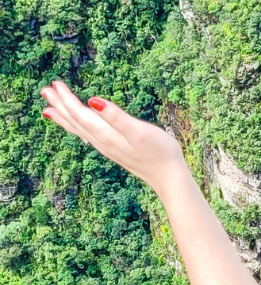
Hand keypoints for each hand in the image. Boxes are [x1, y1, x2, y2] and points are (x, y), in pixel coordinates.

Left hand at [40, 81, 187, 195]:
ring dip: (65, 118)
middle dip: (60, 106)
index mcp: (105, 134)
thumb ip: (116, 116)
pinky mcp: (115, 151)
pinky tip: (79, 128)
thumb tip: (92, 100)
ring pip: (80, 130)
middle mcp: (102, 142)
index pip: (79, 113)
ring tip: (51, 110)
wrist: (170, 178)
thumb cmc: (160, 153)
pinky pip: (89, 137)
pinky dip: (79, 130)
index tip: (55, 83)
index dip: (66, 98)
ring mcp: (108, 148)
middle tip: (45, 91)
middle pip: (75, 122)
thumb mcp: (139, 131)